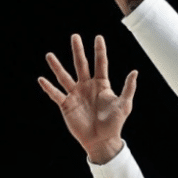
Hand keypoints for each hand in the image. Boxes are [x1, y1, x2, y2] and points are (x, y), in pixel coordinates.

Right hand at [38, 34, 137, 163]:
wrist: (102, 140)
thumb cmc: (115, 123)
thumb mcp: (124, 105)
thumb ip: (128, 88)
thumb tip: (134, 71)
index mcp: (102, 84)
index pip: (100, 63)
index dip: (99, 51)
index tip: (98, 37)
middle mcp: (87, 86)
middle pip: (81, 65)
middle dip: (78, 51)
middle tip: (75, 36)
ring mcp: (76, 95)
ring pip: (65, 77)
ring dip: (57, 66)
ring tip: (49, 55)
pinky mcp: (67, 105)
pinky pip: (56, 95)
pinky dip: (49, 88)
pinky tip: (42, 79)